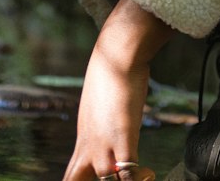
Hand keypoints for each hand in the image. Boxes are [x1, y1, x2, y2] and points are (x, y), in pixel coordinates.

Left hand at [62, 0, 172, 180]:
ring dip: (120, 180)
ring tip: (138, 177)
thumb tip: (111, 116)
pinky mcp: (123, 137)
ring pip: (105, 180)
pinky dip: (139, 177)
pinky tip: (148, 173)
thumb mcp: (100, 100)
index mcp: (83, 137)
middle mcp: (89, 144)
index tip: (91, 179)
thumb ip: (103, 118)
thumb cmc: (112, 70)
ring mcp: (104, 142)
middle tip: (107, 179)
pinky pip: (128, 172)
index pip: (71, 176)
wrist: (117, 51)